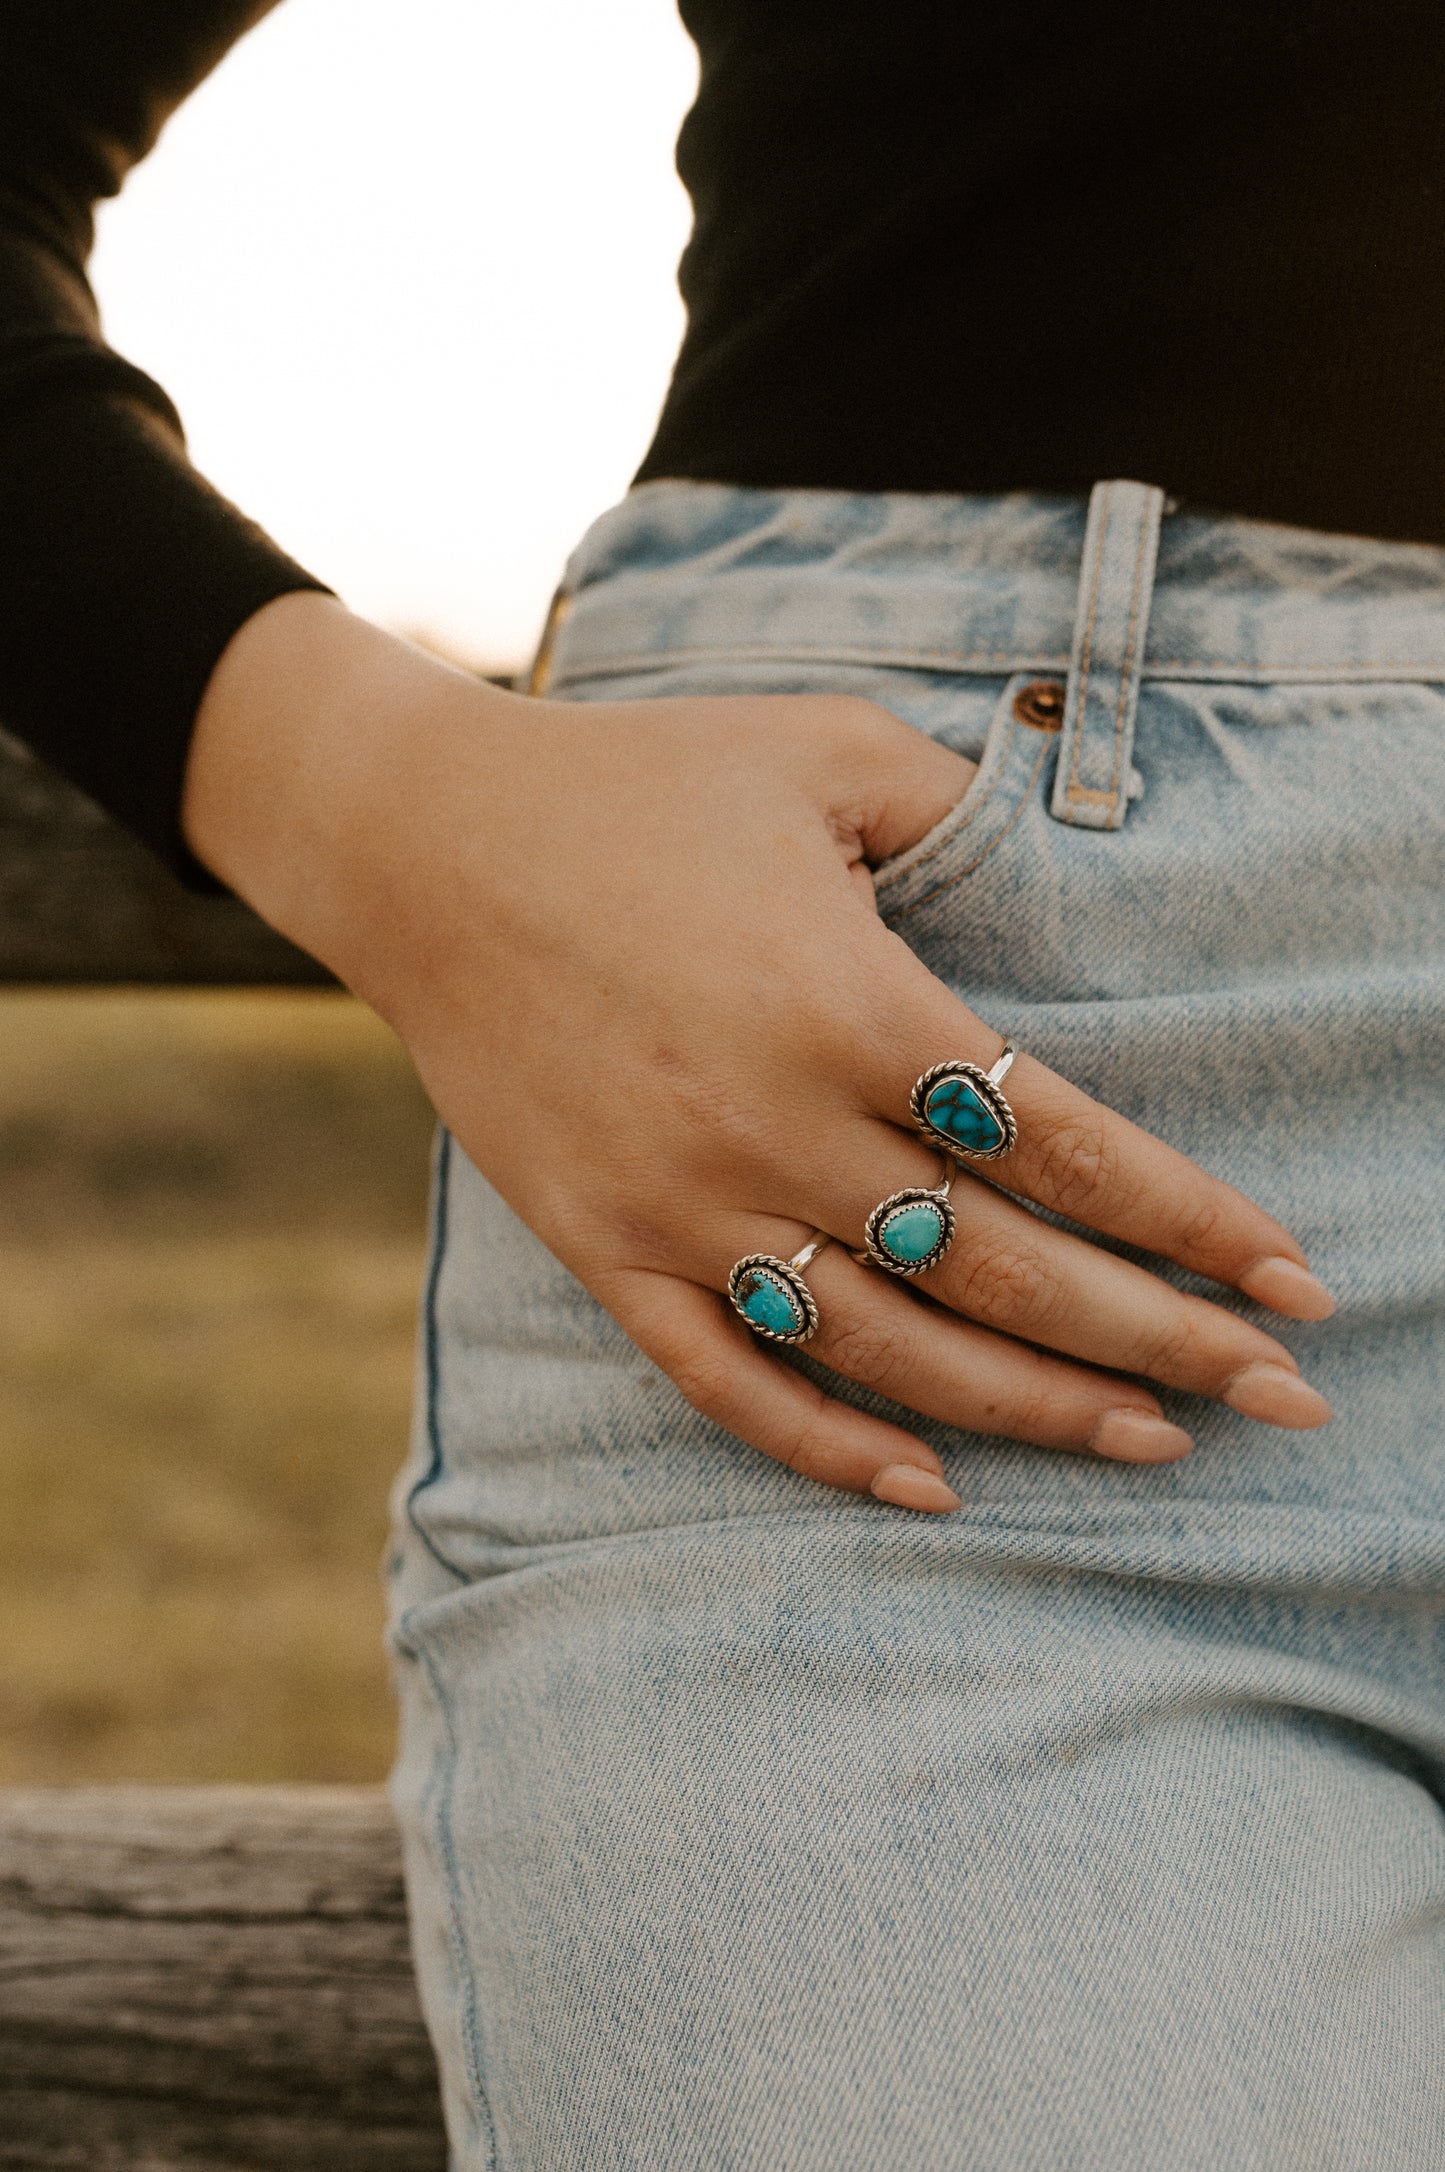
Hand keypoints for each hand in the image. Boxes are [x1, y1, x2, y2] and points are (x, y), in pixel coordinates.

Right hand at [185, 596, 1334, 1515]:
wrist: (422, 843)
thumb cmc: (638, 784)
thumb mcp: (821, 750)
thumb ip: (965, 808)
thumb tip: (1080, 863)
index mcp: (848, 1001)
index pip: (1063, 1146)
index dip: (1195, 1224)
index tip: (1296, 1285)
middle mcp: (774, 1125)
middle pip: (1003, 1270)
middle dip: (1163, 1343)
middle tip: (1284, 1402)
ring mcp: (682, 1204)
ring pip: (890, 1349)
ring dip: (1033, 1408)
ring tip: (1151, 1446)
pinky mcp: (604, 1247)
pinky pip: (727, 1381)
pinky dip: (830, 1445)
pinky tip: (929, 1485)